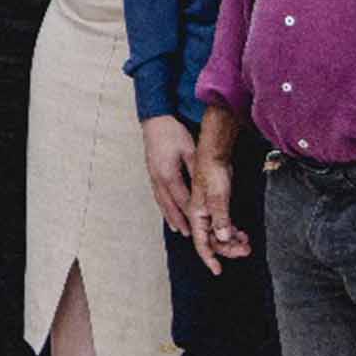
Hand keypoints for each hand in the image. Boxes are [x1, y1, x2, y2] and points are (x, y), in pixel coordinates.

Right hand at [141, 115, 197, 236]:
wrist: (154, 120)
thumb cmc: (172, 132)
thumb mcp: (189, 149)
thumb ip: (195, 169)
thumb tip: (204, 185)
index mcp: (169, 175)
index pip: (183, 200)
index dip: (193, 214)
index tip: (202, 226)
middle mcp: (159, 179)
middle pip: (171, 206)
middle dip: (181, 221)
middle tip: (190, 235)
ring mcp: (153, 177)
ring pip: (163, 202)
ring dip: (171, 217)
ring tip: (179, 230)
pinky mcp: (152, 173)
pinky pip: (158, 195)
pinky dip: (164, 207)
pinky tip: (167, 212)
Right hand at [184, 147, 248, 272]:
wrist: (214, 153)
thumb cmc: (212, 171)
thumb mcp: (218, 196)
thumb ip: (220, 218)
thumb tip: (223, 238)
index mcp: (197, 215)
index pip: (202, 242)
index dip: (209, 258)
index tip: (218, 271)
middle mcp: (201, 215)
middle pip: (213, 240)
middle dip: (228, 249)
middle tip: (246, 251)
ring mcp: (209, 211)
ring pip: (219, 233)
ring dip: (233, 241)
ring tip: (247, 243)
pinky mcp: (216, 205)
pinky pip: (224, 225)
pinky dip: (233, 232)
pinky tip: (242, 233)